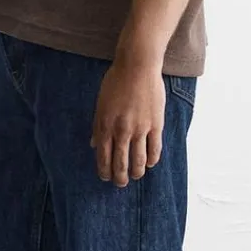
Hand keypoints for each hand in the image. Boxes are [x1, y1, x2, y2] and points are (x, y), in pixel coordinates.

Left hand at [90, 58, 165, 185]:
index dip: (104, 171)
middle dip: (120, 177)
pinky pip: (155, 149)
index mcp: (105, 126)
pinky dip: (152, 159)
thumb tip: (94, 144)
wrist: (137, 66)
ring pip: (139, 160)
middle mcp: (122, 130)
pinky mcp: (156, 124)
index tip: (105, 177)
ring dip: (137, 172)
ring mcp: (140, 129)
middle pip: (121, 163)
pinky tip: (151, 163)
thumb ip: (98, 126)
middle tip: (121, 183)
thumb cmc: (116, 82)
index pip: (103, 157)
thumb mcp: (100, 104)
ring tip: (136, 176)